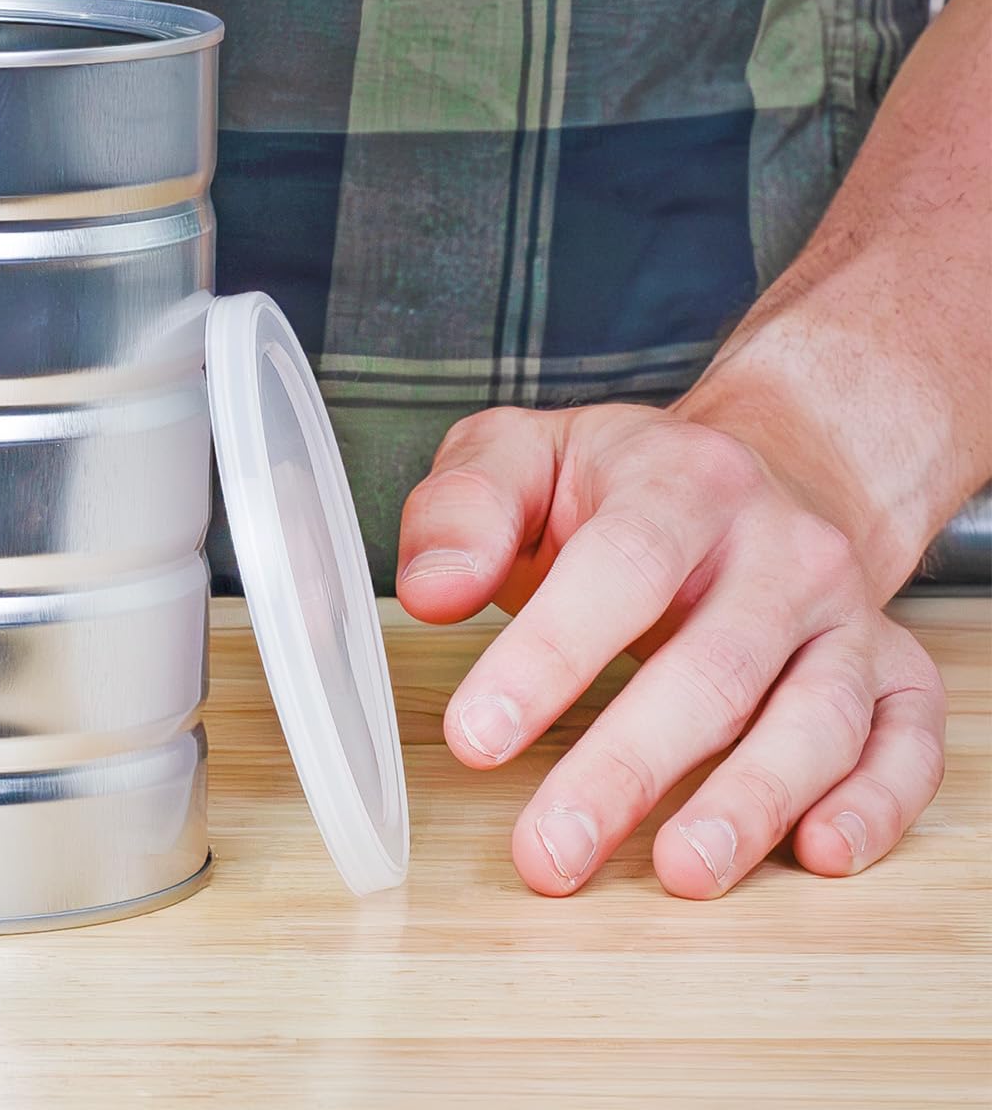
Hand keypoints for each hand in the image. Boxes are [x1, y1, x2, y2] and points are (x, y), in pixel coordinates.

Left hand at [397, 0, 989, 899]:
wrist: (798, 459)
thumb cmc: (640, 469)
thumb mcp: (538, 447)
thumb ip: (466, 495)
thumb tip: (414, 581)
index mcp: (664, 483)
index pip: (603, 564)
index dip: (542, 642)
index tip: (468, 723)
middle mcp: (764, 551)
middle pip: (698, 661)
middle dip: (618, 754)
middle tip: (541, 848)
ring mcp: (841, 617)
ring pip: (801, 715)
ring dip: (734, 798)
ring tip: (667, 872)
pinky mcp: (891, 673)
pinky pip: (904, 742)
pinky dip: (865, 802)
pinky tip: (810, 855)